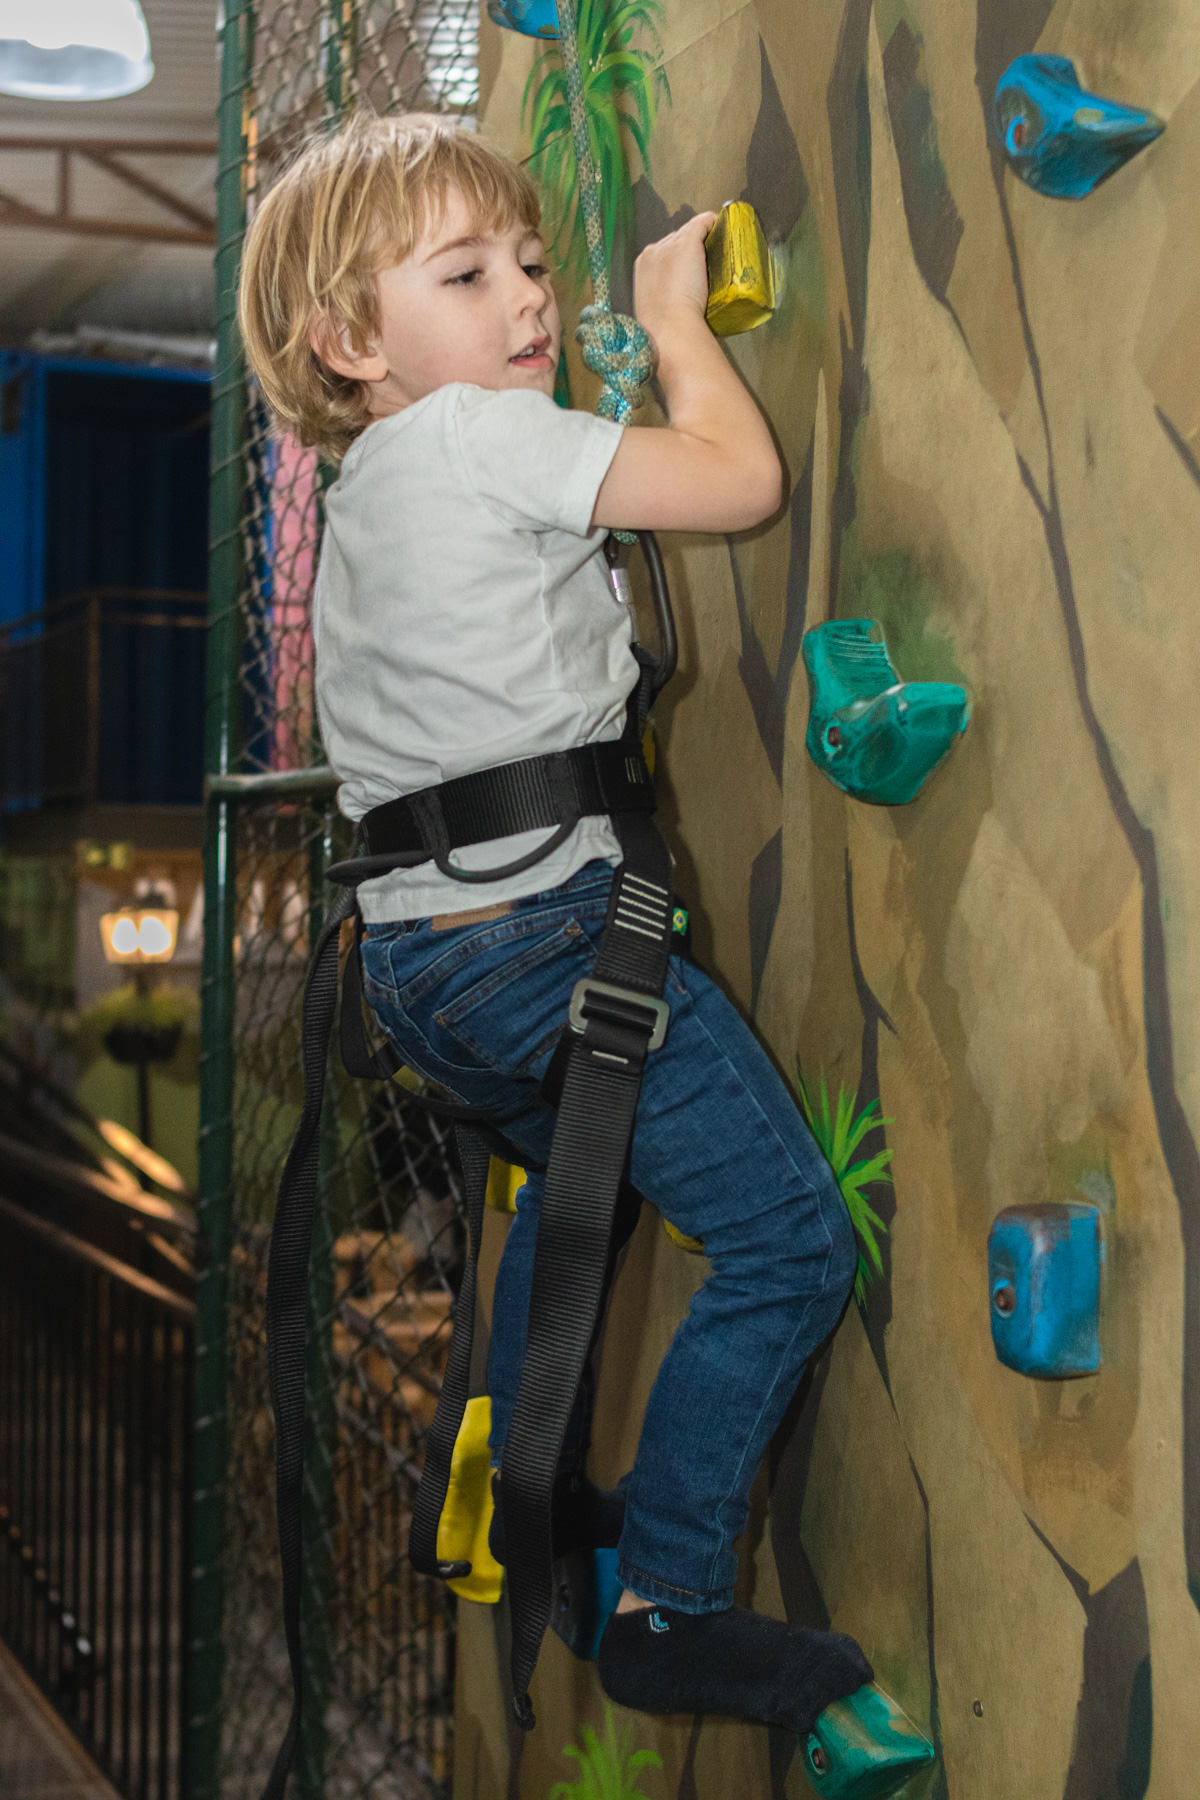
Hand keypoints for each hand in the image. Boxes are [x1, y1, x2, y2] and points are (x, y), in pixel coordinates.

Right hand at [632, 210, 718, 340]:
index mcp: (643, 265)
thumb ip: (661, 295)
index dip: (677, 258)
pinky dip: (711, 222)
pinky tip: (721, 226)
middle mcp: (653, 250)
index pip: (662, 251)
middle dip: (689, 249)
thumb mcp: (653, 308)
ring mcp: (670, 245)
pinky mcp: (688, 243)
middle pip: (675, 239)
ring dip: (702, 238)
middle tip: (703, 265)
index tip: (689, 270)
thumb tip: (672, 298)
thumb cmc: (663, 327)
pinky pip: (702, 223)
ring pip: (689, 232)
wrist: (670, 326)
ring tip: (716, 248)